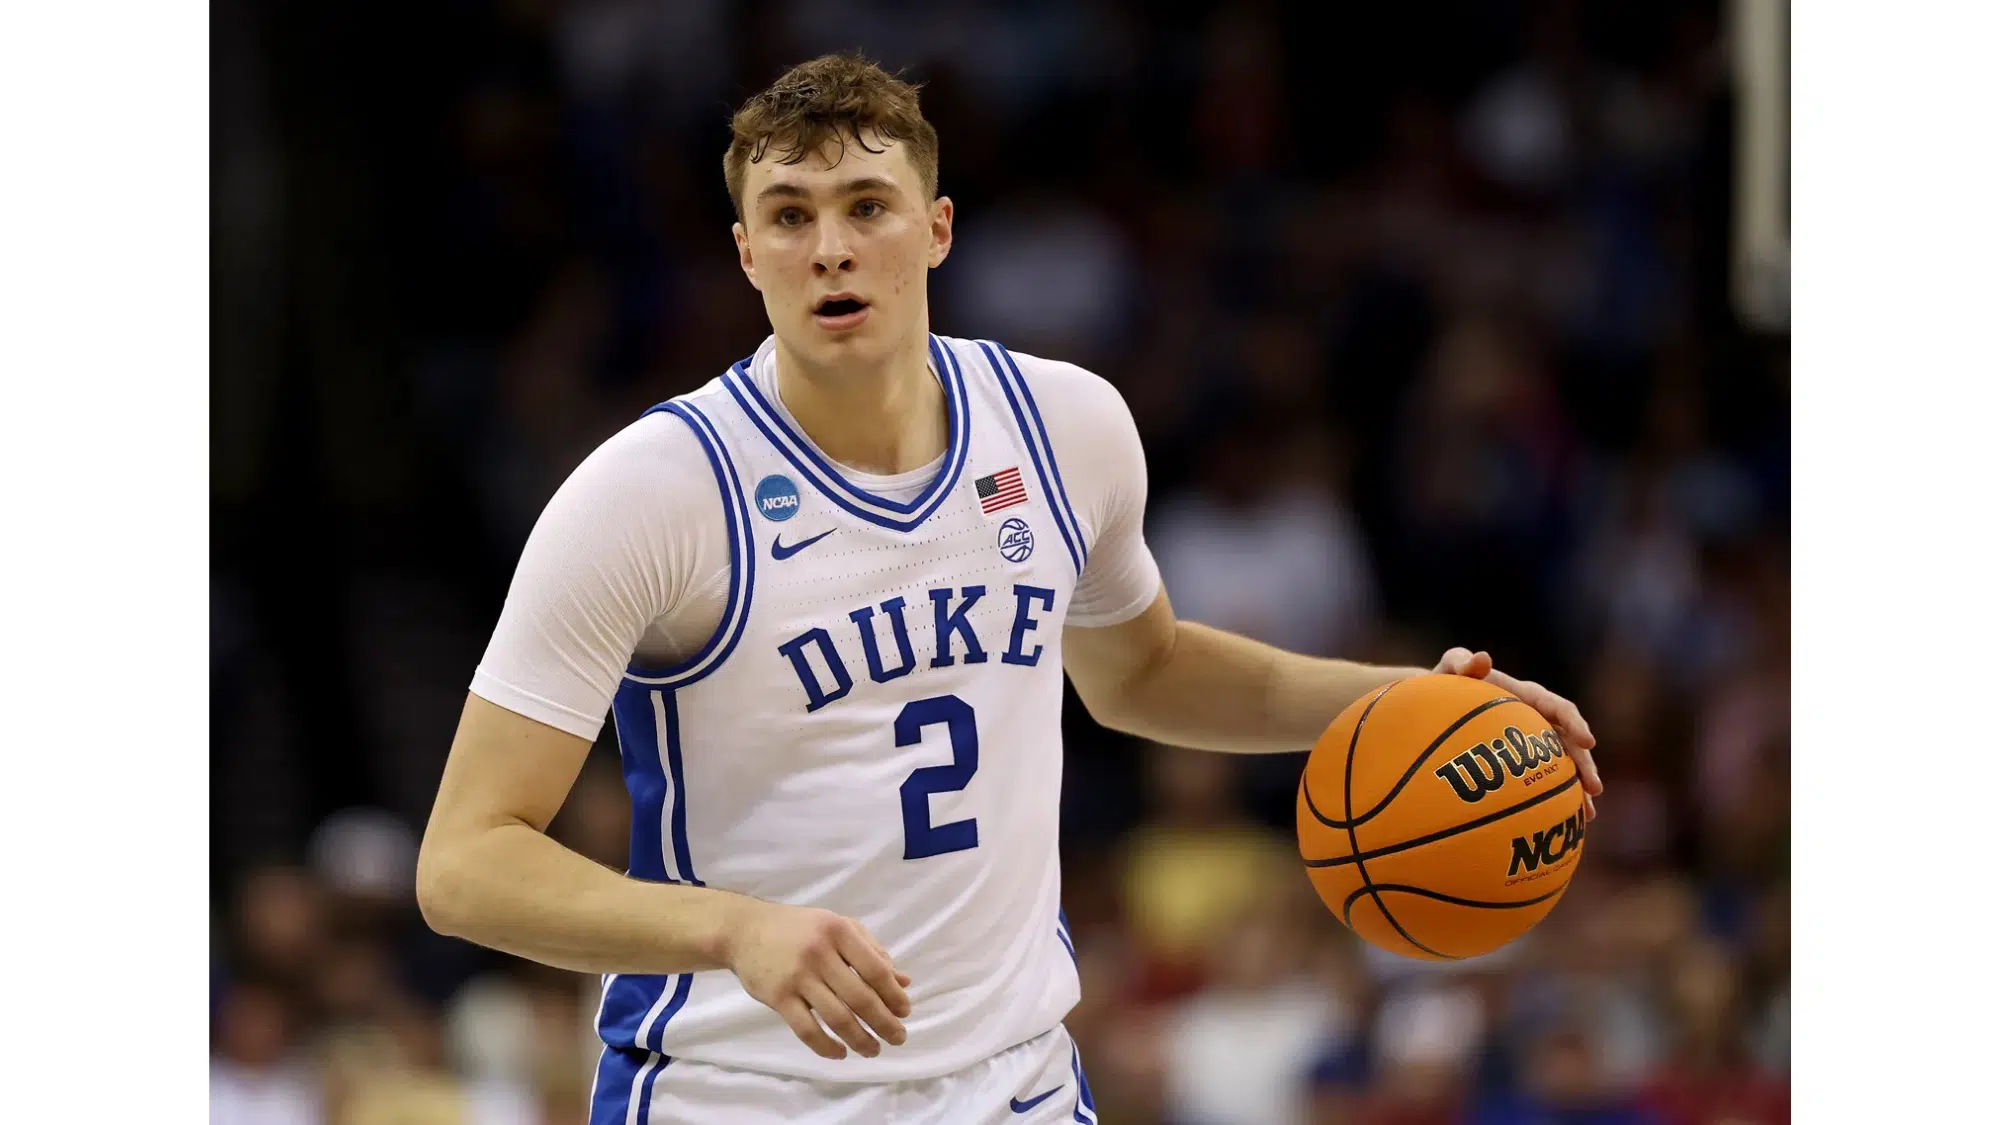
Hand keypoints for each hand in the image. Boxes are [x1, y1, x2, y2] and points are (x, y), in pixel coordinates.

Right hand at [720, 899, 912, 1059]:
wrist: (745, 930)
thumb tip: (904, 981)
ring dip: (860, 1039)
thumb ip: (872, 951)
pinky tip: (840, 1054)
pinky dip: (826, 1046)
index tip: (905, 1012)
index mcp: (839, 931)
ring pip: (836, 1018)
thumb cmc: (800, 928)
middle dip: (884, 1023)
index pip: (876, 969)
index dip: (894, 995)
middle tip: (898, 1038)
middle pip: (860, 998)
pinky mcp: (778, 997)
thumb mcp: (839, 927)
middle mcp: (820, 952)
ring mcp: (797, 976)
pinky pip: (806, 1030)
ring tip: (873, 1050)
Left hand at [1433, 648, 1602, 820]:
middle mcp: (1535, 718)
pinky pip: (1542, 779)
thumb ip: (1462, 662)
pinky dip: (1554, 798)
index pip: (1558, 708)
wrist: (1435, 703)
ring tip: (1588, 815)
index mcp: (1525, 696)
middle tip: (1595, 789)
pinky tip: (1561, 821)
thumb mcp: (1451, 668)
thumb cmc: (1444, 682)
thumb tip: (1481, 658)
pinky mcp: (1520, 761)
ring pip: (1563, 765)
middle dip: (1586, 765)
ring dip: (1578, 788)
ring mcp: (1530, 741)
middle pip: (1570, 743)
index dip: (1575, 724)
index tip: (1588, 742)